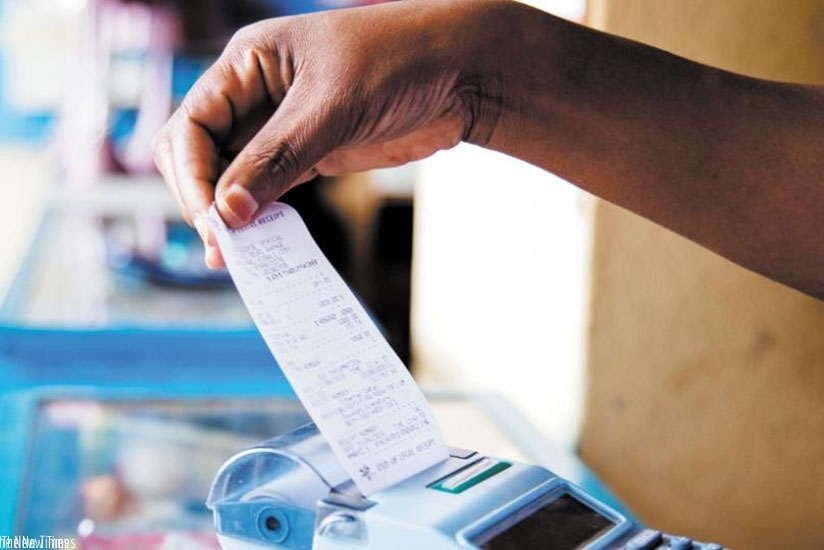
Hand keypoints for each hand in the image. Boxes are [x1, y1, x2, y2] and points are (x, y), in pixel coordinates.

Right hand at [152, 0, 510, 267]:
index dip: (192, 175)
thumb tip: (228, 211)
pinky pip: (269, 187)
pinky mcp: (309, 152)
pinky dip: (260, 214)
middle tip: (223, 246)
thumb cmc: (399, 60)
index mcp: (247, 63)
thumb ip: (277, 157)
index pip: (192, 124)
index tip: (213, 220)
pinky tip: (260, 243)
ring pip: (232, 175)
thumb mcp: (332, 105)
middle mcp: (255, 93)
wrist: (461, 73)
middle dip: (203, 197)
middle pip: (200, 152)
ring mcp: (281, 125)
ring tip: (237, 258)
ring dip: (230, 214)